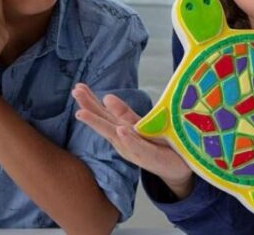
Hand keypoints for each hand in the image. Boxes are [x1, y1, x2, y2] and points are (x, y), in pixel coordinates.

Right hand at [72, 83, 193, 198]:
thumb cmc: (157, 143)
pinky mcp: (152, 157)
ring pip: (115, 135)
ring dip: (100, 124)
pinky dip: (129, 139)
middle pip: (104, 122)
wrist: (178, 166)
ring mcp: (136, 150)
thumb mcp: (139, 124)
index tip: (77, 87)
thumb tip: (106, 97)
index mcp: (120, 131)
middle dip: (89, 108)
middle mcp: (123, 141)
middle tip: (75, 93)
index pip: (102, 114)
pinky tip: (120, 130)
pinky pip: (140, 147)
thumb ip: (123, 113)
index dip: (90, 101)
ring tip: (83, 113)